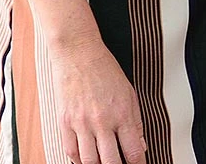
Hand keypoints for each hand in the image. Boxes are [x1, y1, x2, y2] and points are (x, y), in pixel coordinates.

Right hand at [51, 36, 146, 163]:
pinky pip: (71, 152)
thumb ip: (135, 121)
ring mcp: (82, 123)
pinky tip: (85, 159)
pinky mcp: (65, 122)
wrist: (79, 54)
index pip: (133, 151)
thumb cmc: (104, 69)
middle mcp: (102, 120)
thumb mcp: (129, 93)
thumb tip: (140, 145)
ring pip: (89, 162)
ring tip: (103, 162)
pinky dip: (78, 160)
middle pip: (110, 162)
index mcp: (122, 113)